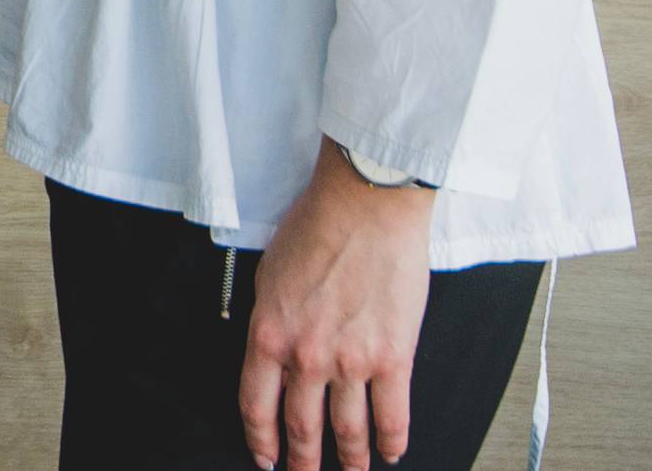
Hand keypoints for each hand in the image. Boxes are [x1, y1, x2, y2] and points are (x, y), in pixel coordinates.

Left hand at [240, 142, 434, 467]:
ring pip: (348, 431)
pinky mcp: (394, 358)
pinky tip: (391, 452)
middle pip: (302, 428)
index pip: (257, 406)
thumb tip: (274, 351)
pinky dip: (392, 441)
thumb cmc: (316, 226)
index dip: (261, 441)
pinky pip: (394, 415)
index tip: (266, 458)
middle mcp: (306, 357)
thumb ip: (272, 321)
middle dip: (303, 461)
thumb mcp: (269, 276)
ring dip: (351, 460)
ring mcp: (352, 362)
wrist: (365, 205)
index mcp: (269, 335)